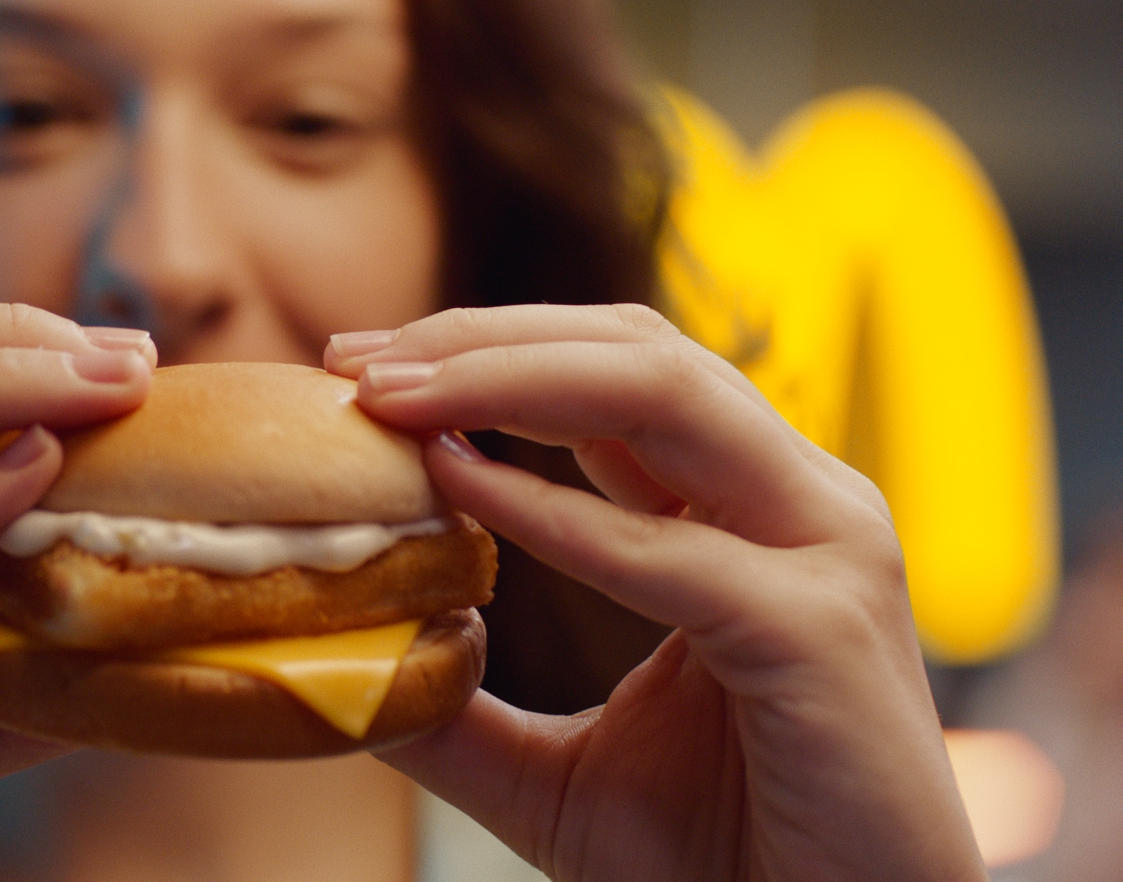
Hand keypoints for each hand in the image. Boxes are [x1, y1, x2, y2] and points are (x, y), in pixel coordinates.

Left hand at [326, 305, 984, 881]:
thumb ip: (460, 713)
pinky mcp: (820, 631)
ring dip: (506, 378)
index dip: (485, 351)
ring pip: (661, 395)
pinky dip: (550, 509)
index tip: (359, 365)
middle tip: (356, 359)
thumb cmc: (722, 863)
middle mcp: (798, 504)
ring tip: (389, 394)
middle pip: (633, 352)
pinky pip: (667, 548)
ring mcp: (825, 553)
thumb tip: (344, 669)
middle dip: (482, 339)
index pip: (610, 376)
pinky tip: (455, 485)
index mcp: (749, 513)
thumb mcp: (555, 777)